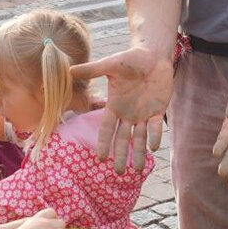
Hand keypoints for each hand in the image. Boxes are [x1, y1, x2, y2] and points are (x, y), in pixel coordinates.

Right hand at [72, 47, 172, 171]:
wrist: (152, 55)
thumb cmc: (130, 59)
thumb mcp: (110, 65)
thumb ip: (92, 70)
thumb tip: (70, 70)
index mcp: (114, 106)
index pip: (106, 129)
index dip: (103, 143)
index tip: (100, 158)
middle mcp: (127, 114)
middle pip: (122, 139)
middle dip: (120, 155)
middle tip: (118, 173)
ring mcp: (142, 114)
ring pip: (139, 138)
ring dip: (139, 154)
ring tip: (138, 170)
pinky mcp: (157, 110)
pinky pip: (154, 127)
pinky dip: (154, 137)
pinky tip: (153, 147)